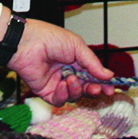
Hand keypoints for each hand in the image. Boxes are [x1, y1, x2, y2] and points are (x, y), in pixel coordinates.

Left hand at [0, 16, 116, 105]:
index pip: (93, 76)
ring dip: (77, 90)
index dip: (102, 83)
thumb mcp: (77, 46)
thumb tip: (109, 76)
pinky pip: (59, 100)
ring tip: (72, 79)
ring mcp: (57, 83)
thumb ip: (93, 63)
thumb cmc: (50, 38)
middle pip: (85, 88)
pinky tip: (62, 84)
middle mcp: (68, 73)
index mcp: (76, 61)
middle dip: (93, 90)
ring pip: (74, 96)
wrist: (26, 43)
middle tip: (97, 89)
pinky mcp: (46, 92)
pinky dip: (63, 94)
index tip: (111, 88)